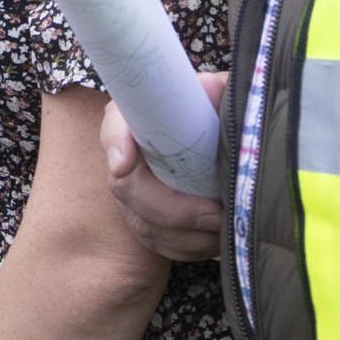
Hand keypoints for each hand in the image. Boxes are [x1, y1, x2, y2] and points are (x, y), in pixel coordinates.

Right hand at [103, 69, 230, 263]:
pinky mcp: (145, 221)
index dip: (117, 145)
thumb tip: (209, 93)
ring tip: (226, 229)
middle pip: (128, 190)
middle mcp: (123, 155)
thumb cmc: (211, 111)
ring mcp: (131, 193)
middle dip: (174, 210)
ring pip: (144, 226)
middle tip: (217, 213)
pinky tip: (215, 241)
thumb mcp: (214, 94)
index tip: (124, 165)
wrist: (213, 134)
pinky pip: (158, 244)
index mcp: (134, 118)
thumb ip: (211, 90)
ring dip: (186, 236)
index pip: (114, 127)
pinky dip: (188, 248)